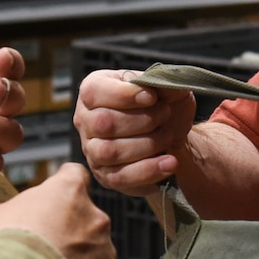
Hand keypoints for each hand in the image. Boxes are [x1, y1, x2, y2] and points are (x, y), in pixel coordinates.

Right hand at [0, 164, 122, 258]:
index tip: (51, 200)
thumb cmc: (4, 244)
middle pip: (86, 218)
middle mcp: (95, 216)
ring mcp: (106, 250)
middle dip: (69, 232)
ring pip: (95, 253)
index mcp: (67, 191)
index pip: (73, 176)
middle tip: (43, 250)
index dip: (62, 188)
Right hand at [73, 69, 195, 196]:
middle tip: (165, 115)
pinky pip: (120, 177)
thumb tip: (160, 86)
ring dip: (146, 145)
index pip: (94, 92)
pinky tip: (169, 162)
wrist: (173, 135)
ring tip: (168, 137)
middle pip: (102, 123)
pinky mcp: (105, 176)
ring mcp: (92, 150)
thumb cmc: (163, 105)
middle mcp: (86, 120)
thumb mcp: (166, 87)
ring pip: (109, 151)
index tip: (152, 97)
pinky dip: (148, 170)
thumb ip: (163, 82)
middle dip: (142, 120)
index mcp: (94, 90)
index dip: (124, 95)